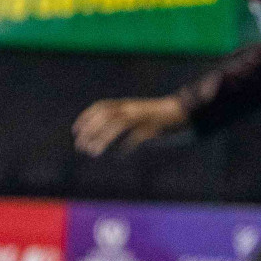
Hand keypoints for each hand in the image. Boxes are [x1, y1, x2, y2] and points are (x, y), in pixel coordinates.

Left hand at [73, 97, 187, 156]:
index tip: (76, 131)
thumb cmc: (159, 116)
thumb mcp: (138, 114)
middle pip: (105, 116)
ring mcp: (142, 117)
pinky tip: (120, 156)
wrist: (184, 111)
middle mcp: (132, 108)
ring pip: (116, 124)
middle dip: (89, 131)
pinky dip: (126, 146)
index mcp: (127, 104)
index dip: (86, 117)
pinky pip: (136, 136)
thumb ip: (123, 119)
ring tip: (92, 152)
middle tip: (80, 146)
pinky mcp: (153, 127)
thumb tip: (105, 132)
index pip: (101, 107)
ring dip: (102, 138)